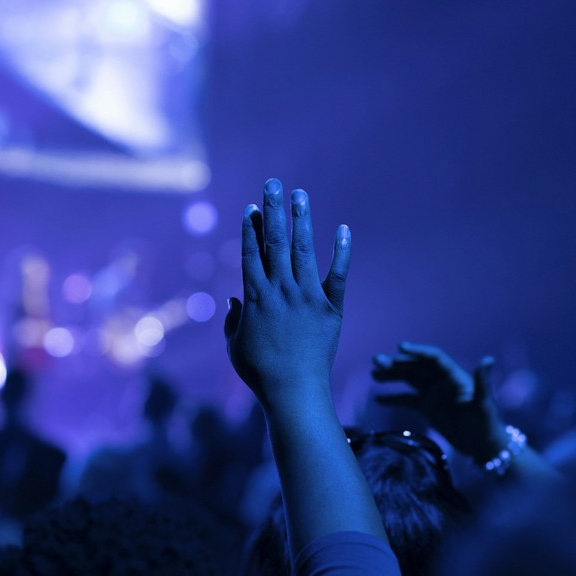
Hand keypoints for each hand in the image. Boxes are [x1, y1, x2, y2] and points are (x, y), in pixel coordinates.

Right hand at [225, 179, 350, 412]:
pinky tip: (343, 228)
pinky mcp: (331, 308)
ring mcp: (307, 297)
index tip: (251, 207)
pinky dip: (341, 250)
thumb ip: (233, 319)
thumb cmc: (260, 373)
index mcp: (255, 297)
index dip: (250, 228)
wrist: (294, 391)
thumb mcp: (235, 345)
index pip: (251, 253)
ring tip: (300, 194)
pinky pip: (338, 274)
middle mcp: (281, 290)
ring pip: (303, 249)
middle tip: (273, 184)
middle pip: (275, 241)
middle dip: (273, 209)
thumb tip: (234, 298)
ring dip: (301, 219)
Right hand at [371, 342, 508, 463]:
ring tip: (374, 375)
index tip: (400, 347)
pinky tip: (378, 399)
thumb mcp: (484, 403)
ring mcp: (433, 394)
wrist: (484, 446)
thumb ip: (483, 381)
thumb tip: (488, 359)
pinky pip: (407, 400)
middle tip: (376, 361)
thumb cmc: (488, 423)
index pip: (433, 358)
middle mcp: (442, 382)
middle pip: (416, 367)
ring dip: (392, 376)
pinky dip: (394, 398)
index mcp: (455, 376)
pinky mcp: (428, 408)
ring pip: (409, 380)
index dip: (417, 351)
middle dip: (397, 363)